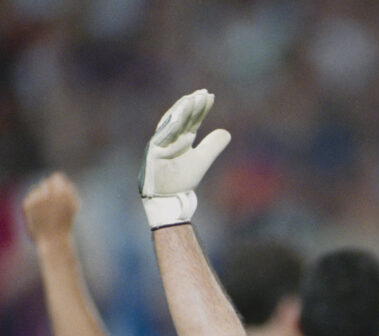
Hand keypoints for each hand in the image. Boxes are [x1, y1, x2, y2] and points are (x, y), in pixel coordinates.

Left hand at [22, 172, 79, 241]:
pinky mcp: (27, 204)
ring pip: (37, 190)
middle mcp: (49, 193)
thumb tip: (65, 181)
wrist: (53, 240)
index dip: (58, 182)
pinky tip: (39, 215)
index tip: (58, 187)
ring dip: (41, 197)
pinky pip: (30, 198)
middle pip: (46, 182)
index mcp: (63, 193)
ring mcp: (37, 198)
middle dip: (49, 190)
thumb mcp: (73, 207)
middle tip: (51, 203)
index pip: (57, 177)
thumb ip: (70, 192)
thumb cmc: (65, 224)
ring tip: (46, 212)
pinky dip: (34, 205)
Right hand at [138, 89, 230, 228]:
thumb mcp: (202, 160)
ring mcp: (160, 144)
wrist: (169, 198)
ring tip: (191, 100)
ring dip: (180, 112)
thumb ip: (212, 146)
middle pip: (181, 118)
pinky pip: (160, 139)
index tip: (211, 96)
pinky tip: (179, 121)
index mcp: (181, 138)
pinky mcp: (152, 154)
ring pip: (170, 124)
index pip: (192, 119)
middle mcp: (170, 138)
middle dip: (191, 105)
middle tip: (202, 93)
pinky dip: (169, 131)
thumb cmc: (182, 180)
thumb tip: (227, 131)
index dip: (201, 109)